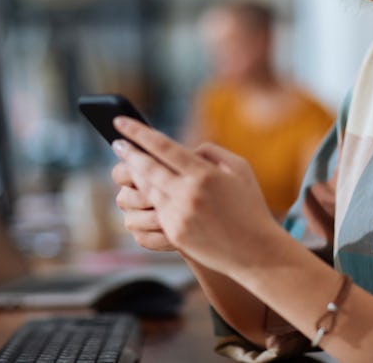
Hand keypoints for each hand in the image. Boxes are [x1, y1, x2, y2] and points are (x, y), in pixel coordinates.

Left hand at [111, 117, 282, 272]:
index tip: (120, 122)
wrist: (256, 251)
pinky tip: (147, 191)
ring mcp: (179, 216)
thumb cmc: (249, 205)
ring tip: (131, 164)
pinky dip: (150, 199)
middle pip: (146, 168)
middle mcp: (188, 194)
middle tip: (116, 143)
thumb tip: (185, 149)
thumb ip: (211, 152)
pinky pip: (155, 211)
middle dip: (128, 153)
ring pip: (146, 190)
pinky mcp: (174, 235)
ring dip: (137, 176)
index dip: (138, 132)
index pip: (162, 147)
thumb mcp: (239, 168)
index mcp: (204, 174)